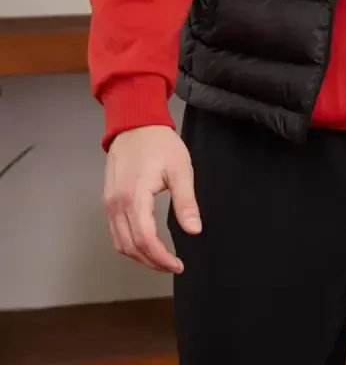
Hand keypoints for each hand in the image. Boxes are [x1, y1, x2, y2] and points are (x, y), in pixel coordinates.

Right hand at [104, 125, 200, 273]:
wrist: (135, 123)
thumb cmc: (160, 144)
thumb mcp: (180, 169)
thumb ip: (186, 202)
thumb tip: (194, 231)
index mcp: (134, 197)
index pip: (145, 240)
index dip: (161, 258)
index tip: (179, 265)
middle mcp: (116, 204)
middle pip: (130, 247)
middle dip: (152, 262)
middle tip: (173, 265)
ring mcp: (109, 204)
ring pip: (120, 243)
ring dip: (139, 256)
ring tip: (162, 259)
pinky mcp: (108, 201)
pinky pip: (115, 232)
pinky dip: (130, 245)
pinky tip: (146, 244)